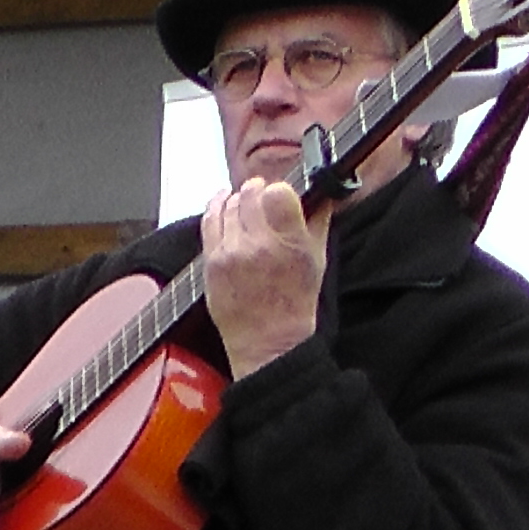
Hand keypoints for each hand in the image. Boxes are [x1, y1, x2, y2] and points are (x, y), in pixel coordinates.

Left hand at [197, 175, 330, 376]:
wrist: (267, 340)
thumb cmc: (294, 302)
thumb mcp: (318, 258)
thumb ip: (318, 221)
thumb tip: (320, 193)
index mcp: (290, 242)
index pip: (278, 193)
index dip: (279, 188)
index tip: (280, 193)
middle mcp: (258, 245)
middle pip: (249, 195)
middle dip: (256, 189)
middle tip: (261, 191)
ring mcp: (230, 254)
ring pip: (227, 206)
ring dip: (235, 198)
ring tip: (242, 198)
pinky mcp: (211, 263)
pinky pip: (209, 224)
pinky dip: (215, 209)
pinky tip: (220, 202)